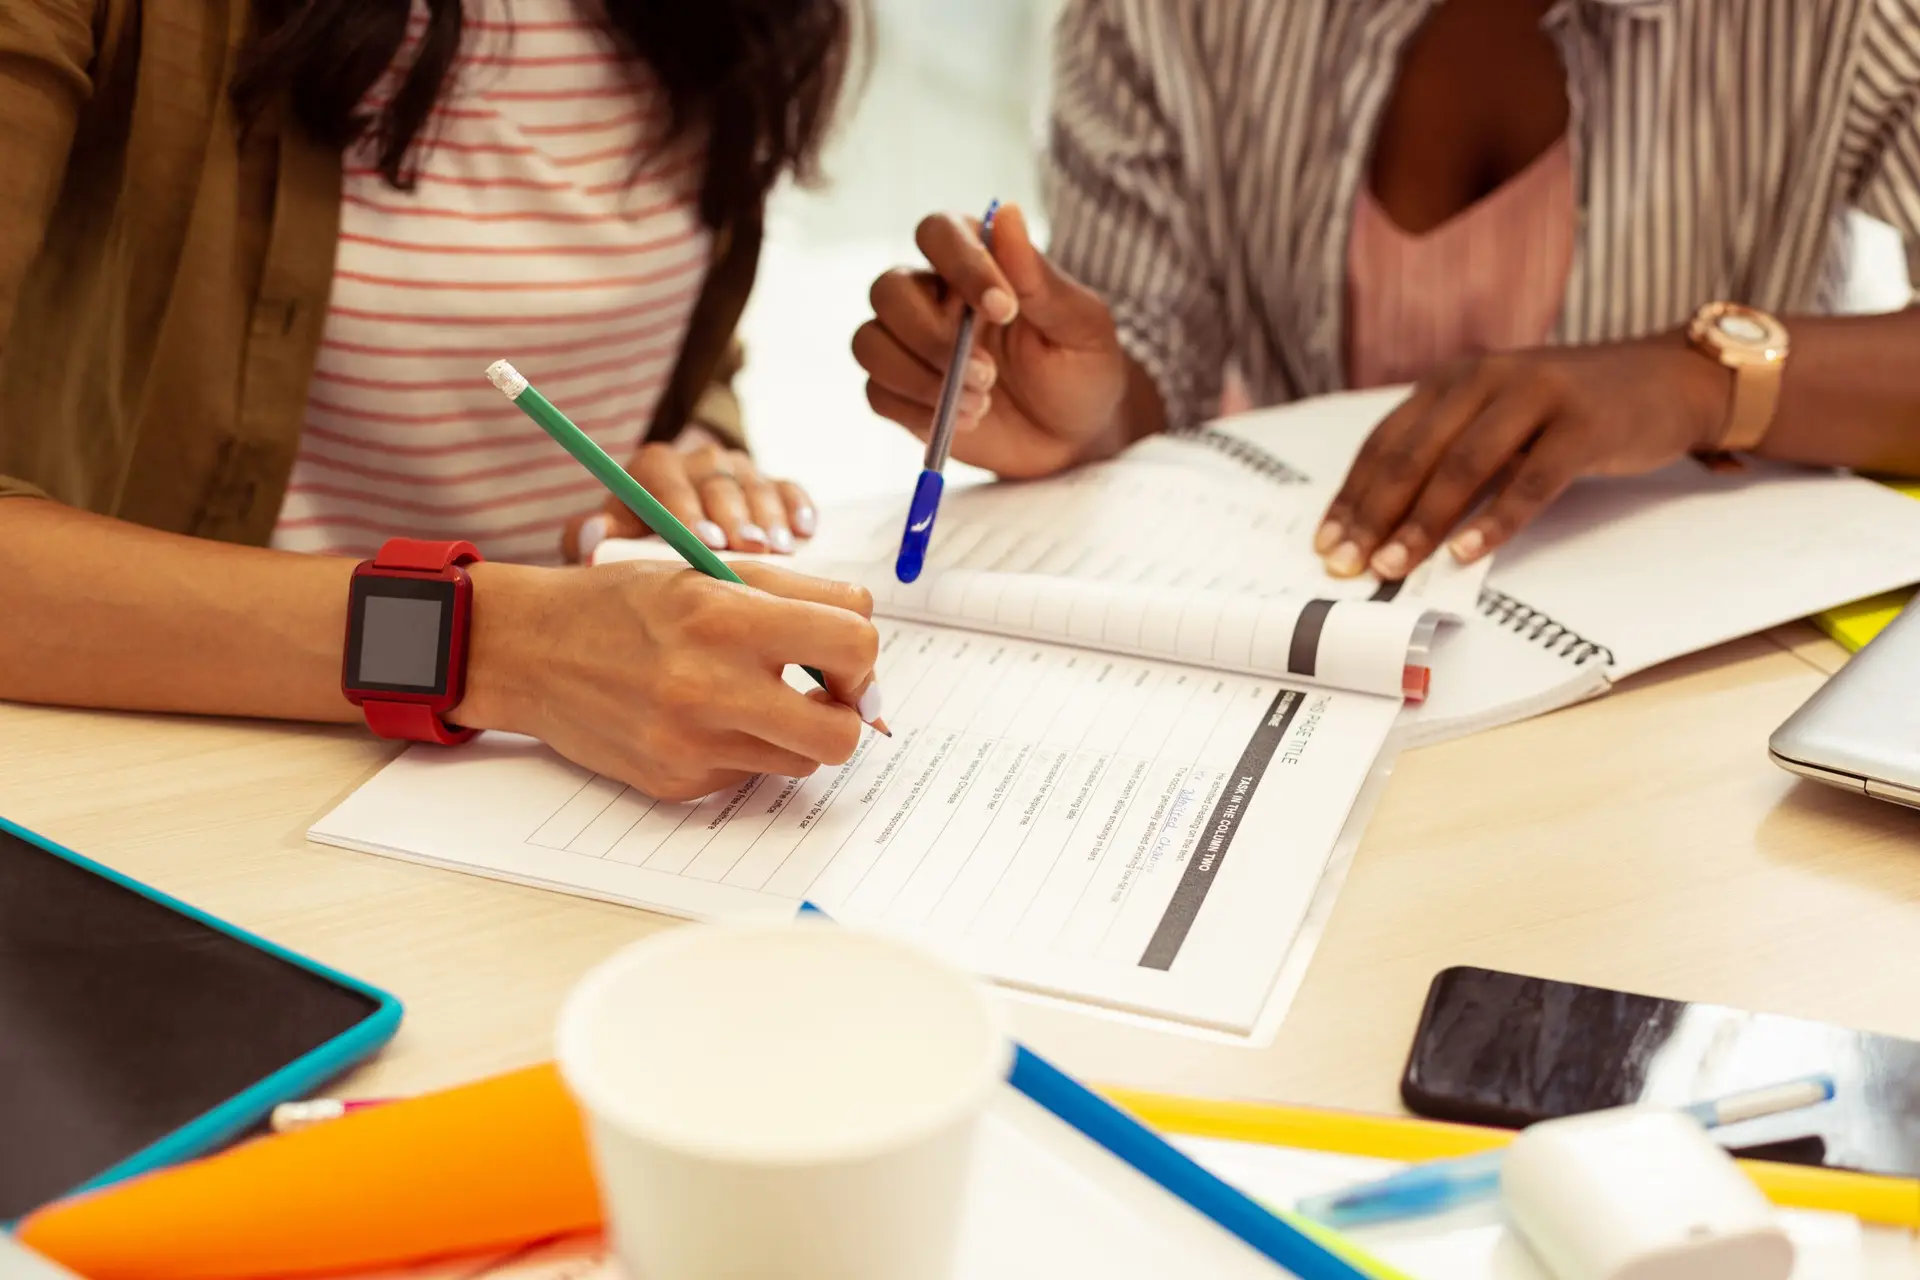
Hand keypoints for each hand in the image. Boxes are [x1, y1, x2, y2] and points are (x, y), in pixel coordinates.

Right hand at [459, 560, 880, 801]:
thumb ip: (799, 595)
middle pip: (841, 733)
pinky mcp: (676, 782)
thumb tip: (866, 643)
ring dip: (796, 731)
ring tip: (755, 698)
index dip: (864, 655)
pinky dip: (743, 747)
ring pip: (802, 761)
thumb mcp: (708, 572)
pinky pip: (749, 774)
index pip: (852, 644)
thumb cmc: (626, 604)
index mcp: (723, 617)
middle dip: (848, 714)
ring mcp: (690, 744)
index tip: (845, 657)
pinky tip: (702, 719)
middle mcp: (707, 686)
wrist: (529, 651)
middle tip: (824, 694)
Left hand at [563, 438, 817, 562]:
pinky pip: (789, 488)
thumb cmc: (635, 540)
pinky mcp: (770, 483)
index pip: (670, 485)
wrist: (669, 525)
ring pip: (757, 486)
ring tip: (782, 548)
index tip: (704, 543)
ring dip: (771, 518)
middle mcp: (698, 460)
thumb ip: (587, 537)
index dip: (688, 514)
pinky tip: (807, 530)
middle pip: (719, 485)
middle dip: (736, 518)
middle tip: (751, 548)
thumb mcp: (608, 536)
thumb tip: (589, 537)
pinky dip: (799, 507)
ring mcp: (738, 469)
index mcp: (654, 467)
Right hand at [854, 202, 1132, 478]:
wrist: (1077, 437)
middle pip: (888, 290)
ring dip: (919, 377)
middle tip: (987, 374)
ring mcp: (913, 347)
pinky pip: (878, 393)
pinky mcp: (905, 395)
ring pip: (871, 343)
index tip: (1005, 310)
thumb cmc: (1083, 370)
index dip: (961, 265)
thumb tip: (1006, 212)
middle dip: (931, 337)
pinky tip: (966, 420)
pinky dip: (917, 409)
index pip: (937, 233)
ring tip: (980, 403)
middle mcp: (934, 296)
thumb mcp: (1079, 325)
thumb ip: (1039, 277)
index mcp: (976, 263)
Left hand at [1317, 339, 1731, 578]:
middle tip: (1346, 565)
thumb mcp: (1498, 419)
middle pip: (1414, 454)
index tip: (1325, 543)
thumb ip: (1450, 457)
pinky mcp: (1584, 423)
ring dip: (1422, 522)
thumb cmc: (1572, 410)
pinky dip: (1496, 520)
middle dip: (1373, 515)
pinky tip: (1466, 553)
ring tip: (1392, 566)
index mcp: (1454, 379)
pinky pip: (1531, 479)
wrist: (1670, 377)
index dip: (1352, 495)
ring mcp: (1536, 395)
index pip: (1385, 441)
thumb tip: (1388, 526)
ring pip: (1463, 466)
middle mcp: (1485, 377)